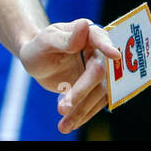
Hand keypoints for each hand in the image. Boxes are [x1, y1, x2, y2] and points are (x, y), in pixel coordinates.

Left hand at [19, 18, 122, 133]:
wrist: (36, 60)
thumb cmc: (39, 46)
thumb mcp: (45, 42)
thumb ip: (65, 38)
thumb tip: (84, 25)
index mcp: (88, 33)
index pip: (100, 38)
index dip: (107, 46)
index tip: (114, 55)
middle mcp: (99, 51)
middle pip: (99, 72)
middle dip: (82, 91)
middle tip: (62, 108)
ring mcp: (101, 70)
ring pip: (99, 92)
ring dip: (82, 110)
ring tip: (63, 124)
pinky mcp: (98, 87)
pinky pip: (95, 103)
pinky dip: (83, 115)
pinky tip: (69, 124)